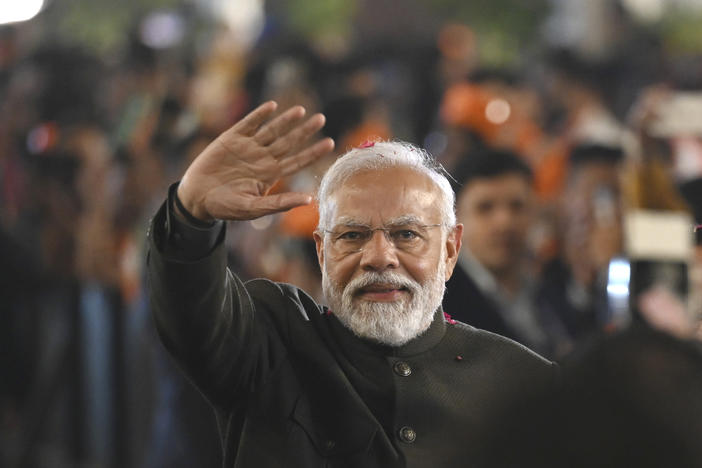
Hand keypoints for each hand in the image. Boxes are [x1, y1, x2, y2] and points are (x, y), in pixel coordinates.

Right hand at [177, 101, 333, 221]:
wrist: (197, 197)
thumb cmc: (226, 207)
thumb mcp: (254, 208)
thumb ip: (280, 203)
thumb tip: (309, 200)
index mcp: (270, 174)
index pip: (297, 161)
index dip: (313, 152)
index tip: (330, 143)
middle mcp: (262, 158)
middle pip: (289, 142)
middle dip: (305, 131)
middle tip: (321, 119)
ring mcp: (248, 147)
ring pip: (271, 130)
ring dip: (286, 120)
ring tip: (301, 111)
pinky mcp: (231, 138)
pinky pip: (249, 123)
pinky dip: (260, 115)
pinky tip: (272, 106)